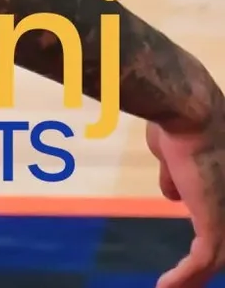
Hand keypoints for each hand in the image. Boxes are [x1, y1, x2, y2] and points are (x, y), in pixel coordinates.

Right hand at [151, 109, 224, 287]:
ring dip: (194, 277)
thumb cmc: (179, 120)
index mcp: (224, 183)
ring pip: (219, 257)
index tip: (194, 250)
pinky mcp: (217, 225)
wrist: (187, 112)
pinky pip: (202, 261)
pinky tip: (163, 286)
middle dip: (208, 262)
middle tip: (188, 278)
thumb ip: (176, 176)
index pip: (221, 214)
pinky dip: (184, 277)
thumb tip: (172, 195)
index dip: (212, 231)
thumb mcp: (173, 153)